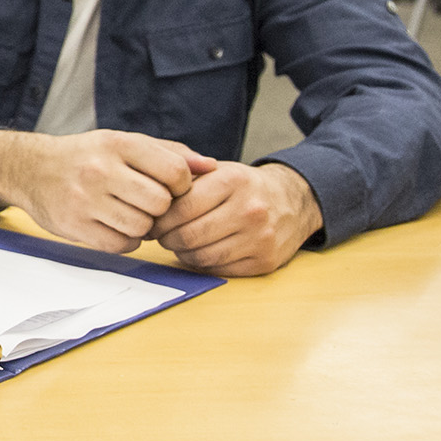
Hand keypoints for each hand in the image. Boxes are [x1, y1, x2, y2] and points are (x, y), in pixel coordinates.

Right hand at [0, 129, 209, 252]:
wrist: (30, 169)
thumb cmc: (87, 156)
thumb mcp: (124, 142)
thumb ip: (169, 153)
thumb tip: (211, 166)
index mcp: (118, 143)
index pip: (175, 172)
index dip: (181, 186)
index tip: (170, 188)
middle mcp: (100, 169)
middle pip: (161, 203)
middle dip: (161, 208)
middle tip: (147, 204)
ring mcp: (85, 199)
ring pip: (142, 227)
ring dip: (143, 226)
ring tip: (128, 213)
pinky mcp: (74, 225)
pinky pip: (121, 245)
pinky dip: (125, 240)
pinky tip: (113, 225)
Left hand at [148, 160, 321, 275]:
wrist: (293, 201)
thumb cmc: (244, 186)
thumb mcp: (219, 170)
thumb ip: (186, 177)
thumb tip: (148, 194)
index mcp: (233, 181)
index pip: (181, 207)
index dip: (160, 217)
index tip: (152, 220)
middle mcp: (250, 209)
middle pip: (189, 235)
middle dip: (166, 238)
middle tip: (160, 235)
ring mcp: (260, 238)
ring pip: (202, 256)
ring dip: (182, 253)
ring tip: (178, 242)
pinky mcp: (265, 261)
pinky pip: (220, 269)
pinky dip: (202, 263)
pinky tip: (199, 251)